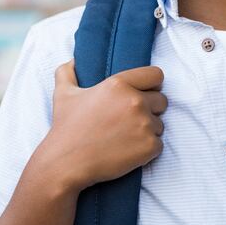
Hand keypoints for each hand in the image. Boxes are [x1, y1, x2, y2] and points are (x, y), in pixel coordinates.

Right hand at [38, 60, 166, 191]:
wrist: (66, 163)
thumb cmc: (66, 128)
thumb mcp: (63, 94)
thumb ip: (68, 72)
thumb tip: (74, 61)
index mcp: (119, 84)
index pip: (156, 75)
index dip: (151, 85)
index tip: (143, 93)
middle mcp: (135, 101)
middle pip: (161, 100)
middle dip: (150, 109)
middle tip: (129, 121)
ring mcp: (144, 124)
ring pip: (159, 124)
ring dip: (147, 131)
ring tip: (125, 137)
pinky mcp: (149, 147)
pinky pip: (158, 145)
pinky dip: (147, 149)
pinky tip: (128, 151)